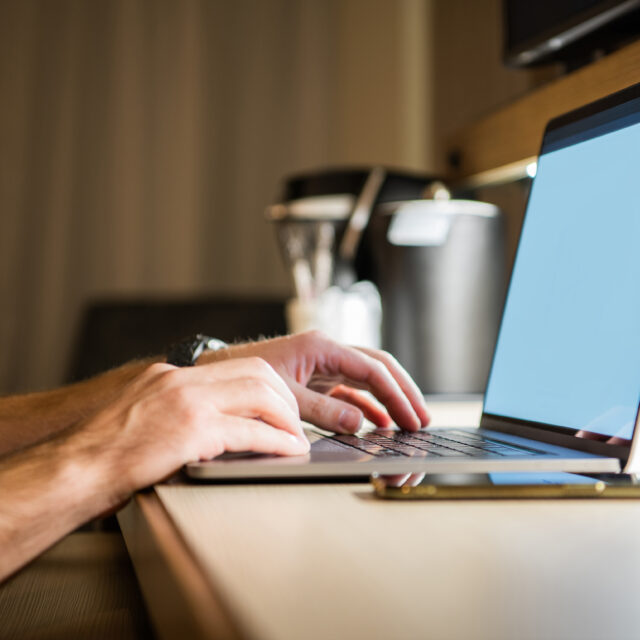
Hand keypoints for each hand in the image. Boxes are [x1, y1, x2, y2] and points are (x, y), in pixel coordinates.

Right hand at [73, 358, 308, 497]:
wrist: (75, 469)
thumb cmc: (103, 454)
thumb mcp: (141, 416)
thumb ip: (172, 410)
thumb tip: (206, 426)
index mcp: (170, 375)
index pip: (237, 366)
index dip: (268, 384)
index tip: (280, 402)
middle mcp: (182, 380)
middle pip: (257, 373)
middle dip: (285, 397)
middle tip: (295, 420)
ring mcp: (188, 402)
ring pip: (261, 395)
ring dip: (287, 417)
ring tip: (296, 437)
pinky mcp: (193, 431)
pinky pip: (252, 431)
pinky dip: (278, 441)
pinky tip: (288, 451)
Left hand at [200, 331, 428, 433]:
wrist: (220, 371)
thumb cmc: (245, 376)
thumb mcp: (285, 396)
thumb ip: (321, 410)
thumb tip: (359, 422)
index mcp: (322, 347)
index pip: (371, 368)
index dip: (396, 393)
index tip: (412, 416)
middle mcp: (328, 352)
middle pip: (378, 368)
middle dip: (402, 392)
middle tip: (422, 418)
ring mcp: (325, 365)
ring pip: (368, 380)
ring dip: (389, 400)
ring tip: (408, 423)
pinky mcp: (319, 379)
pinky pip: (352, 391)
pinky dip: (368, 406)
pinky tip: (380, 424)